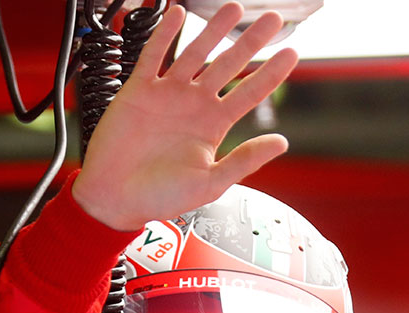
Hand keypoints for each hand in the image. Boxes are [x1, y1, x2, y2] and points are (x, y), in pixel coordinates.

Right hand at [71, 2, 299, 230]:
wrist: (116, 198)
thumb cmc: (161, 197)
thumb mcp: (212, 182)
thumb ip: (245, 160)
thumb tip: (282, 143)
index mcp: (214, 126)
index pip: (249, 93)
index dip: (270, 74)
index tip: (292, 53)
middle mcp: (194, 105)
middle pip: (228, 65)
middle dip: (250, 41)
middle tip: (271, 19)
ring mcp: (168, 94)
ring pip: (195, 53)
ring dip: (213, 31)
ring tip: (233, 8)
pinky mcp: (139, 90)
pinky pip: (154, 56)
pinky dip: (165, 35)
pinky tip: (178, 14)